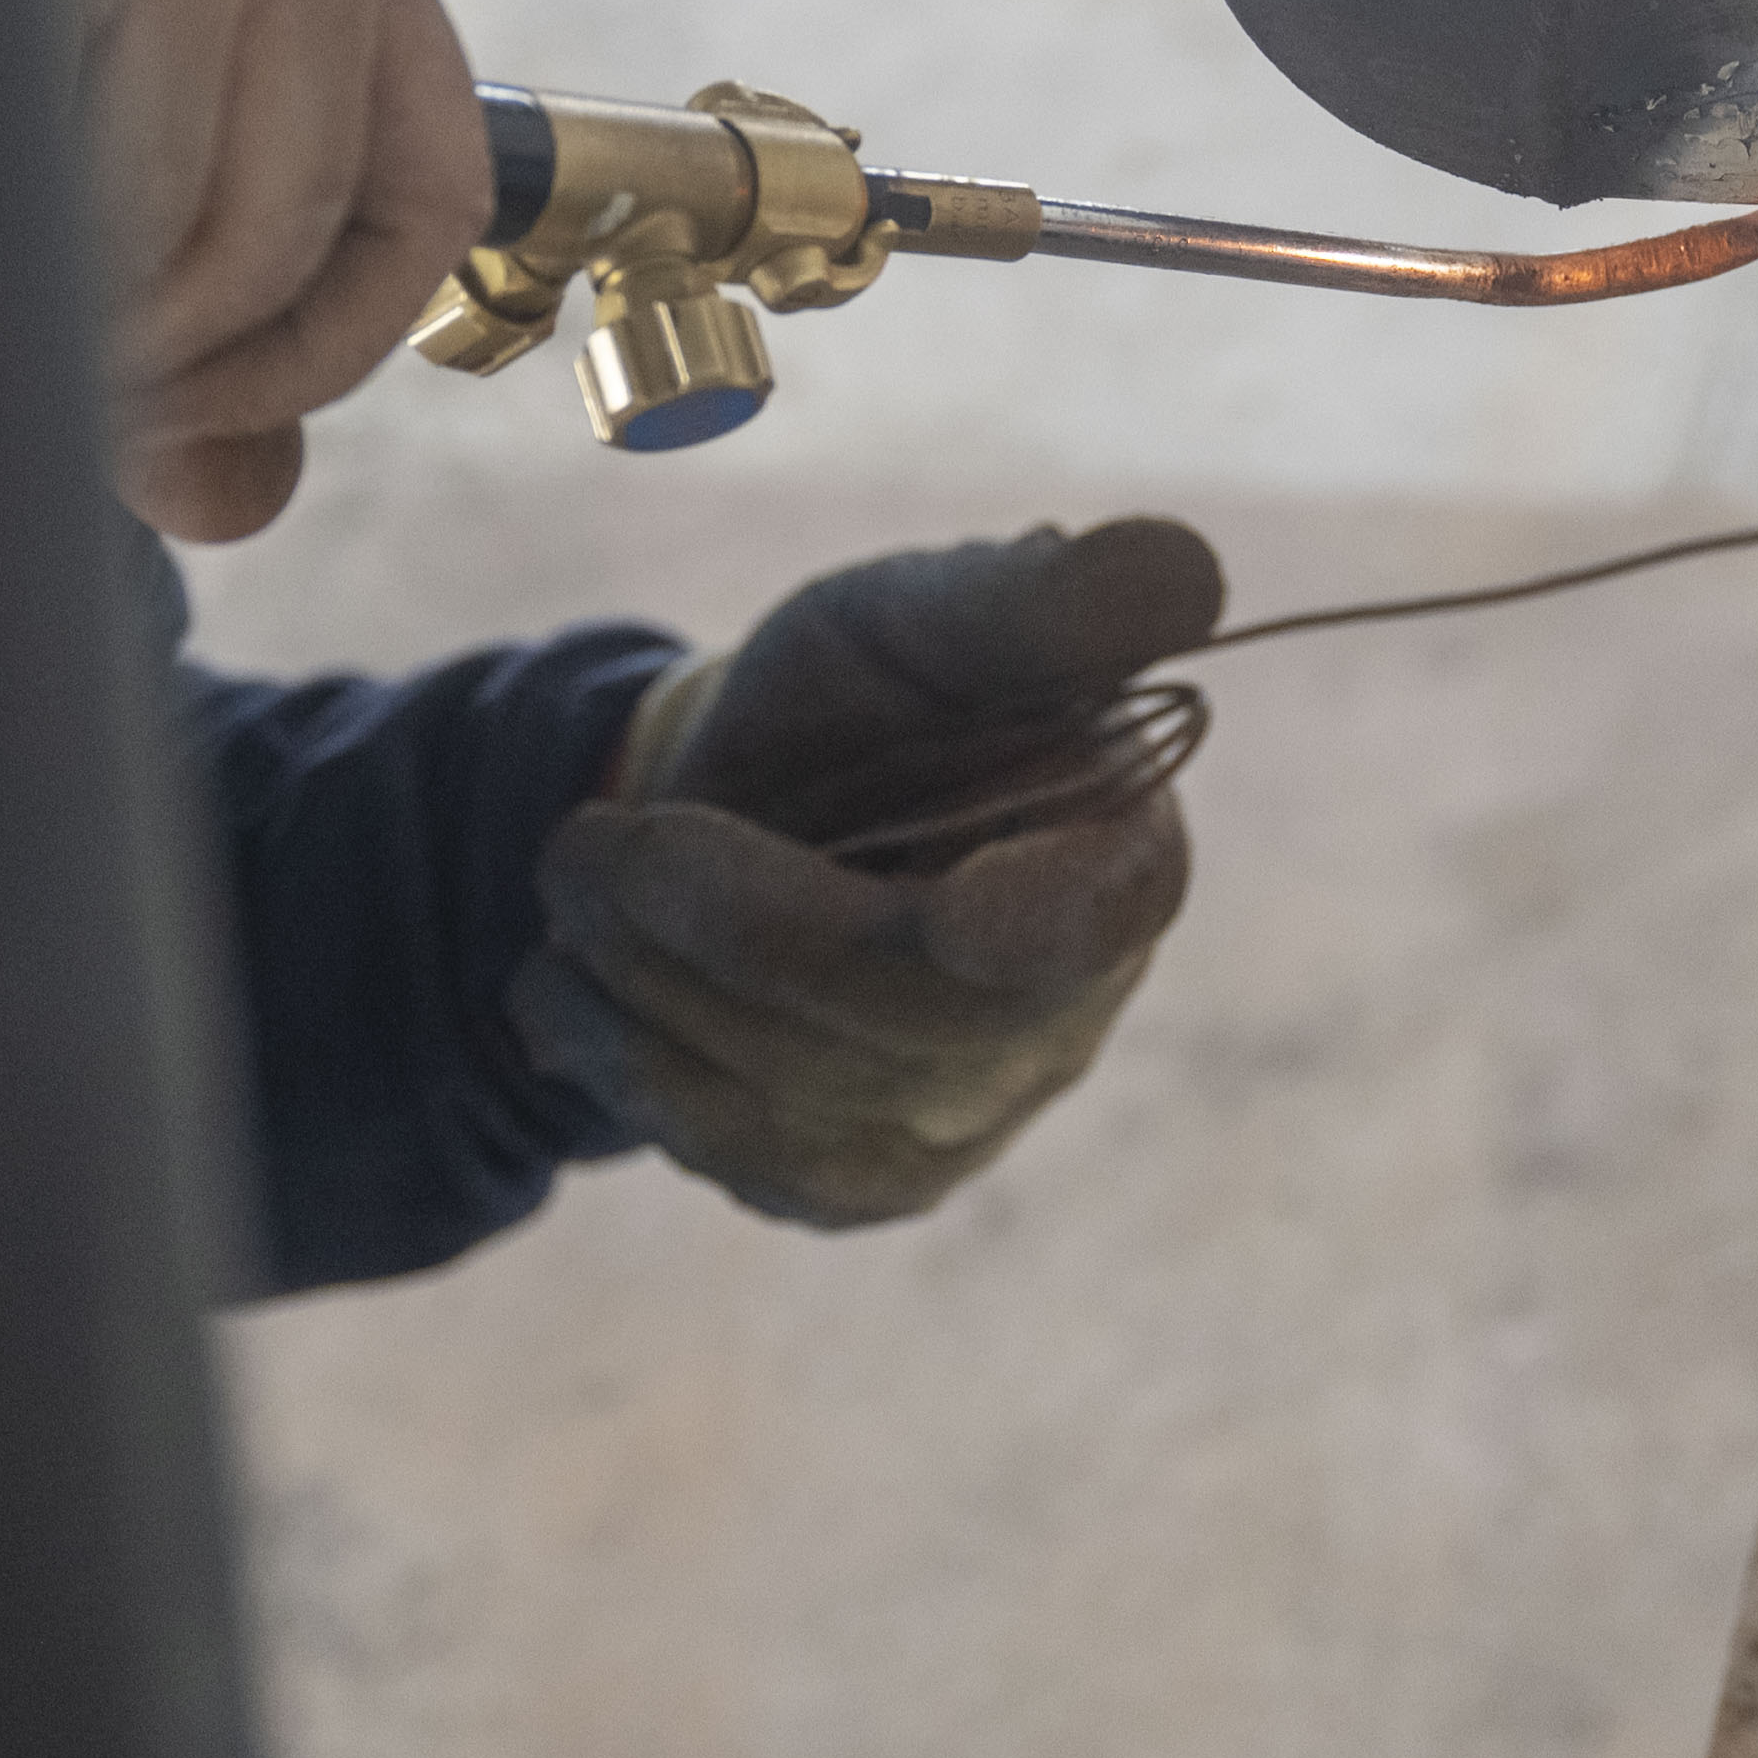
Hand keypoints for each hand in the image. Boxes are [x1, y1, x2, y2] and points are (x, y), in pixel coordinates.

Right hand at [15, 0, 485, 542]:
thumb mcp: (51, 39)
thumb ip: (164, 256)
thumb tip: (236, 502)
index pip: (439, 183)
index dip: (336, 342)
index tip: (212, 420)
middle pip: (305, 224)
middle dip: (177, 366)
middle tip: (41, 408)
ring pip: (196, 217)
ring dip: (79, 331)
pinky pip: (72, 159)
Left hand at [516, 520, 1225, 1228]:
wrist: (750, 812)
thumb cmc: (857, 697)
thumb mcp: (921, 619)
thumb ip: (1038, 602)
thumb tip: (1187, 572)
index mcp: (1121, 858)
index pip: (1101, 919)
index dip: (1036, 924)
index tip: (957, 912)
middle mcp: (1071, 1012)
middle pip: (912, 1017)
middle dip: (731, 929)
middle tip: (584, 844)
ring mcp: (974, 1118)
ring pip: (805, 1094)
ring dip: (648, 986)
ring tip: (571, 885)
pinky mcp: (869, 1185)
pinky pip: (744, 1155)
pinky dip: (630, 1061)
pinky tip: (580, 987)